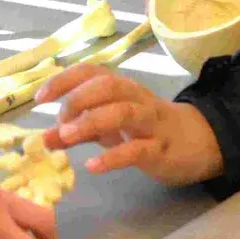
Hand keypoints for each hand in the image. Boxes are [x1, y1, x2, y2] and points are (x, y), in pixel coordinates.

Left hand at [37, 64, 224, 186]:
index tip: (40, 98)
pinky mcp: (161, 149)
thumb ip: (78, 131)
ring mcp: (151, 123)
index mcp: (122, 88)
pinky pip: (137, 150)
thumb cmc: (146, 129)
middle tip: (58, 123)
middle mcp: (136, 98)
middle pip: (107, 85)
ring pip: (123, 112)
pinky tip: (92, 166)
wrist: (199, 142)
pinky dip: (112, 157)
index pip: (91, 72)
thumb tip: (44, 138)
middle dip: (77, 99)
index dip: (63, 80)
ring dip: (90, 122)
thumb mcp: (110, 127)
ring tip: (66, 137)